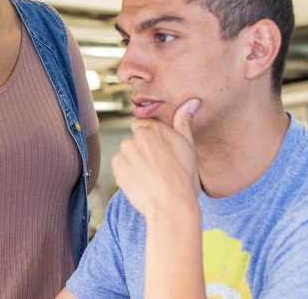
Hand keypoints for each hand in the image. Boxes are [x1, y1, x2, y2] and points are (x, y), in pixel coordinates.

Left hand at [112, 98, 200, 220]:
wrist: (171, 206)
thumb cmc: (184, 178)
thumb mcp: (189, 147)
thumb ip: (184, 122)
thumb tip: (191, 101)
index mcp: (156, 128)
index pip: (144, 125)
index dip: (151, 140)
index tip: (159, 153)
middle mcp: (138, 135)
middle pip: (135, 139)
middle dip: (142, 150)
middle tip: (156, 168)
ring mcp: (126, 149)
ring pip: (127, 153)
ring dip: (134, 161)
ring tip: (150, 177)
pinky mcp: (116, 164)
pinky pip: (120, 165)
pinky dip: (126, 172)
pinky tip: (140, 182)